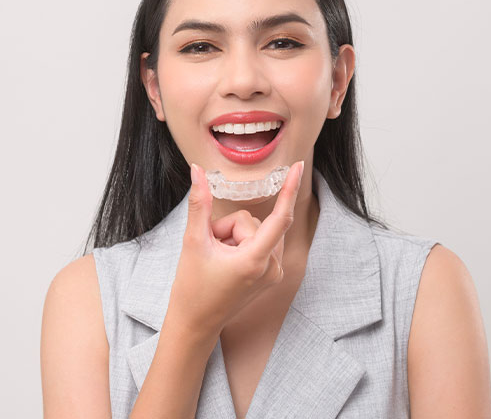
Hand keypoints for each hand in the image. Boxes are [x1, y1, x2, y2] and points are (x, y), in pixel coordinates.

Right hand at [166, 160, 304, 338]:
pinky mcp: (270, 275)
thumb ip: (200, 203)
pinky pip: (259, 243)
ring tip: (218, 259)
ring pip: (255, 231)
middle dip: (228, 228)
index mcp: (255, 260)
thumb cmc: (192, 288)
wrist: (195, 324)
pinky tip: (227, 262)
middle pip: (253, 222)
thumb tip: (197, 171)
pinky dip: (241, 245)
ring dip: (233, 237)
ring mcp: (273, 273)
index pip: (280, 217)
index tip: (298, 167)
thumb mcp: (193, 242)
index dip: (290, 189)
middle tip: (211, 249)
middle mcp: (271, 267)